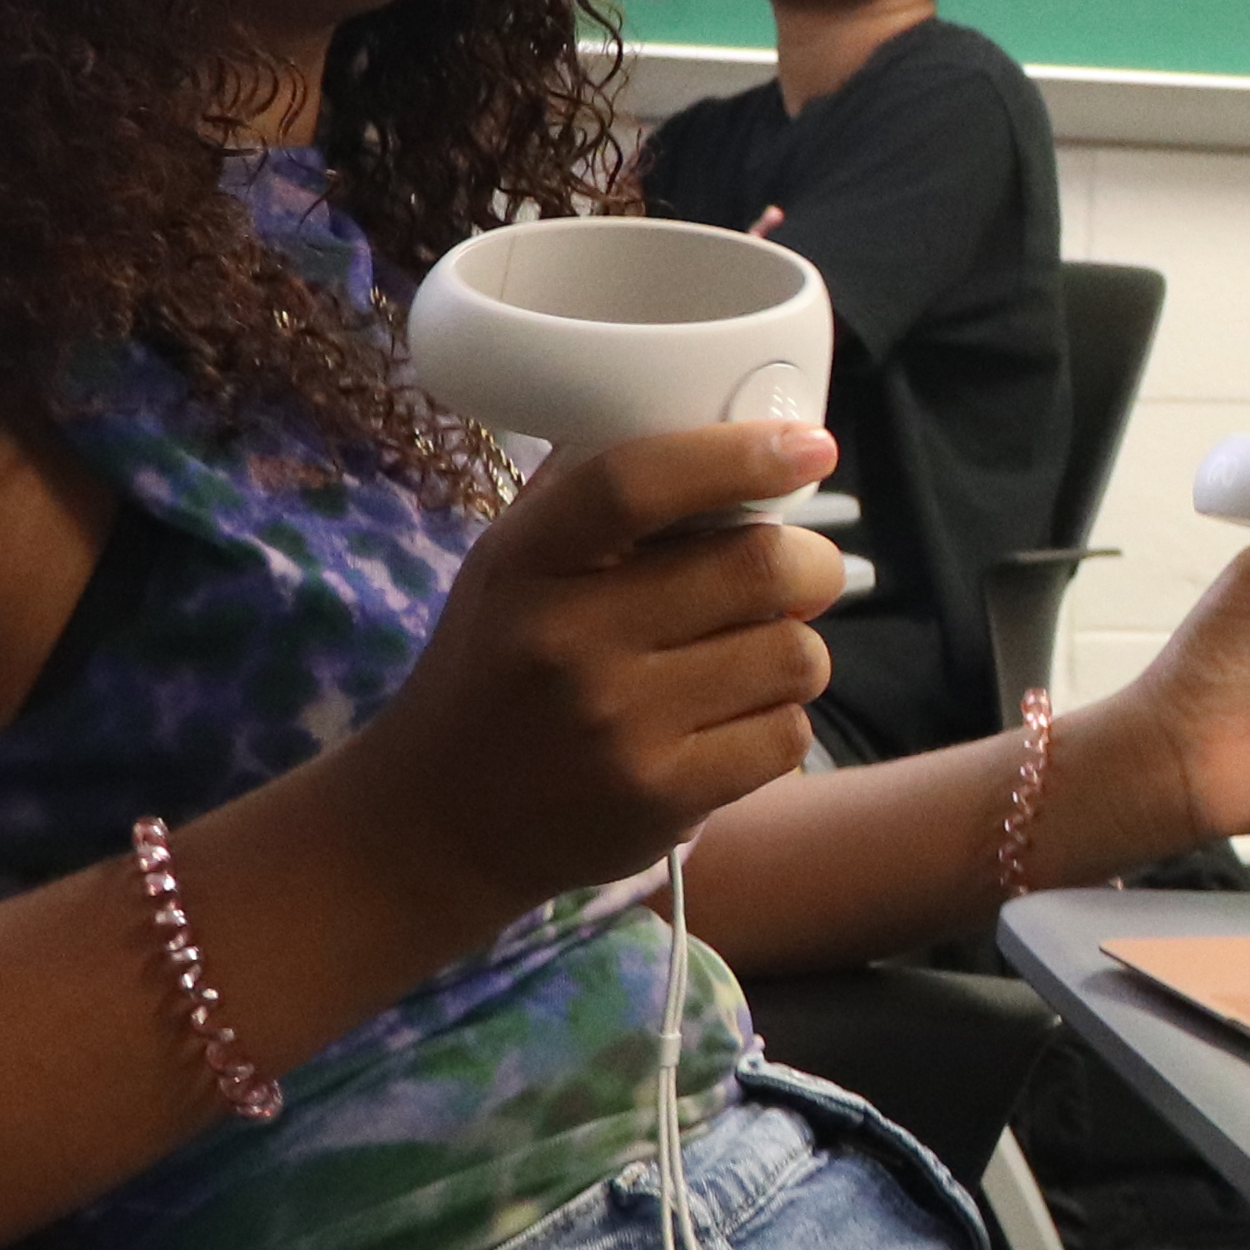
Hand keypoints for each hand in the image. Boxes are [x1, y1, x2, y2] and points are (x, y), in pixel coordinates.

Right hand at [350, 421, 851, 912]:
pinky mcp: (661, 797)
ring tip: (750, 659)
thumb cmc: (496, 673)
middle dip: (808, 566)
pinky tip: (730, 726)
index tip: (809, 446)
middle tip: (799, 575)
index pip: (639, 481)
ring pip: (793, 655)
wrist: (440, 825)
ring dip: (795, 651)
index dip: (738, 455)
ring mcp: (617, 725)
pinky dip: (779, 724)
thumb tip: (715, 425)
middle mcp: (569, 639)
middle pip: (757, 568)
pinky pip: (787, 735)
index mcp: (528, 560)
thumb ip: (594, 500)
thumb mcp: (513, 568)